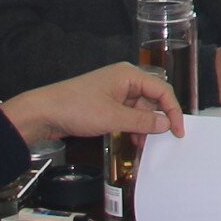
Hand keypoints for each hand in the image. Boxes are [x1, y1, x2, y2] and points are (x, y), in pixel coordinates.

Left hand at [0, 62, 185, 148]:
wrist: (43, 113)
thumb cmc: (76, 108)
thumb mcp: (113, 117)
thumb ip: (142, 121)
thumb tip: (166, 124)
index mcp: (129, 75)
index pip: (162, 90)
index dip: (173, 110)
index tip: (178, 131)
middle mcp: (124, 80)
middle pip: (152, 99)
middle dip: (158, 119)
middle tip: (163, 140)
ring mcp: (114, 92)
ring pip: (140, 108)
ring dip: (144, 126)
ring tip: (144, 145)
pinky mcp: (105, 104)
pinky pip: (127, 114)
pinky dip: (132, 127)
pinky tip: (132, 141)